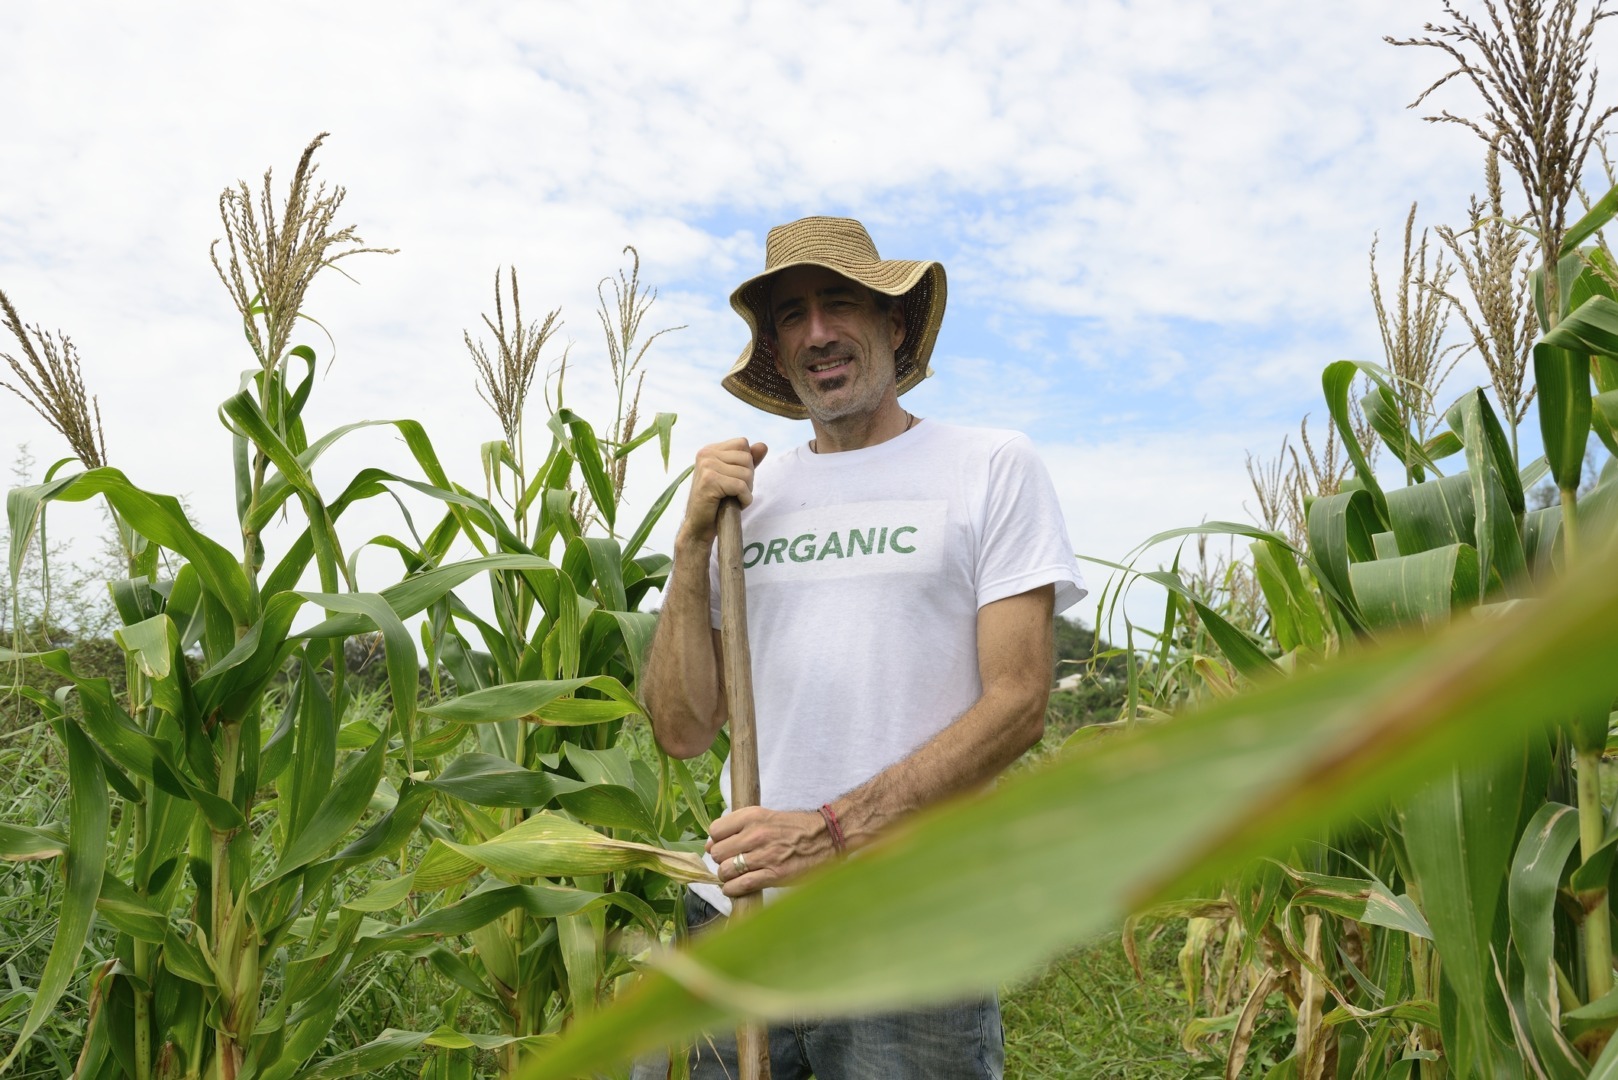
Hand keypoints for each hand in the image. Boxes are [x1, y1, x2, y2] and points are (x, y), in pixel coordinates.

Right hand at [679, 438, 767, 546]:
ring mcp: (706, 466)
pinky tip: (735, 505)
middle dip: (748, 479)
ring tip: (733, 499)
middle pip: (747, 458)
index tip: (734, 480)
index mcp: (710, 450)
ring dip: (746, 491)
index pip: (743, 444)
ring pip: (746, 473)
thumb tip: (763, 445)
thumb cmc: (717, 503)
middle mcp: (706, 454)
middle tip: (735, 493)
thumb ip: (747, 461)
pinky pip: (741, 486)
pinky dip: (745, 499)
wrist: (699, 526)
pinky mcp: (709, 481)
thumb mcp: (734, 477)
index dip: (746, 464)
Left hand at [707, 806, 832, 897]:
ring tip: (734, 875)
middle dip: (721, 859)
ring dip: (726, 876)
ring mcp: (764, 855)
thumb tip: (709, 845)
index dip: (716, 841)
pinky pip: (741, 885)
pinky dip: (733, 889)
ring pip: (726, 870)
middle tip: (731, 861)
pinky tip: (735, 887)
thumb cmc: (794, 828)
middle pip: (717, 852)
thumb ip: (738, 827)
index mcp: (752, 816)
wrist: (825, 837)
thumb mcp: (765, 816)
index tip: (723, 846)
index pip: (715, 830)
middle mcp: (755, 834)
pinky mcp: (773, 875)